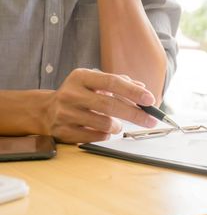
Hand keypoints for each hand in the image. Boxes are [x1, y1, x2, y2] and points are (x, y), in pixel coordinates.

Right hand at [43, 69, 157, 142]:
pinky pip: (95, 137)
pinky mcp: (63, 132)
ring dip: (118, 126)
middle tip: (150, 120)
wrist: (46, 110)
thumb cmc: (80, 95)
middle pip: (109, 105)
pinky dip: (105, 136)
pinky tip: (103, 131)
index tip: (150, 100)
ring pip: (104, 124)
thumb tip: (143, 89)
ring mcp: (65, 113)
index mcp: (81, 77)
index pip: (112, 82)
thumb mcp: (95, 83)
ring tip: (117, 125)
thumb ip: (120, 83)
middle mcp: (71, 93)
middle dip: (135, 114)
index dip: (133, 92)